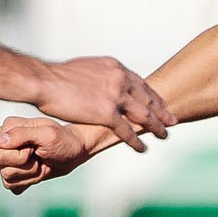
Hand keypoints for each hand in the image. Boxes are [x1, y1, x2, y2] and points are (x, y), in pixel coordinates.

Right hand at [0, 116, 101, 193]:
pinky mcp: (14, 173)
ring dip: (29, 174)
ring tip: (40, 163)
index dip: (20, 155)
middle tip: (38, 156)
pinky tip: (38, 171)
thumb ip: (22, 134)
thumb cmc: (63, 140)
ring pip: (6, 178)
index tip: (36, 147)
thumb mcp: (46, 135)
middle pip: (0, 165)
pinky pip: (11, 186)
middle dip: (24, 165)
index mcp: (8, 128)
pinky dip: (29, 182)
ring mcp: (8, 159)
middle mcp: (4, 143)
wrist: (74, 152)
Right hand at [32, 56, 170, 149]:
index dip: (152, 95)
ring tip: (165, 135)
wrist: (44, 81)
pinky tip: (143, 148)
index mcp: (115, 67)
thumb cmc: (57, 76)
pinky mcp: (107, 112)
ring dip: (156, 126)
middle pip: (147, 98)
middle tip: (173, 120)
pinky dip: (136, 141)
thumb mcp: (86, 67)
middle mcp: (120, 79)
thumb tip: (102, 83)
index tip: (161, 103)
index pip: (140, 83)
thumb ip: (100, 76)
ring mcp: (115, 96)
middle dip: (162, 111)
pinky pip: (127, 130)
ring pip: (143, 115)